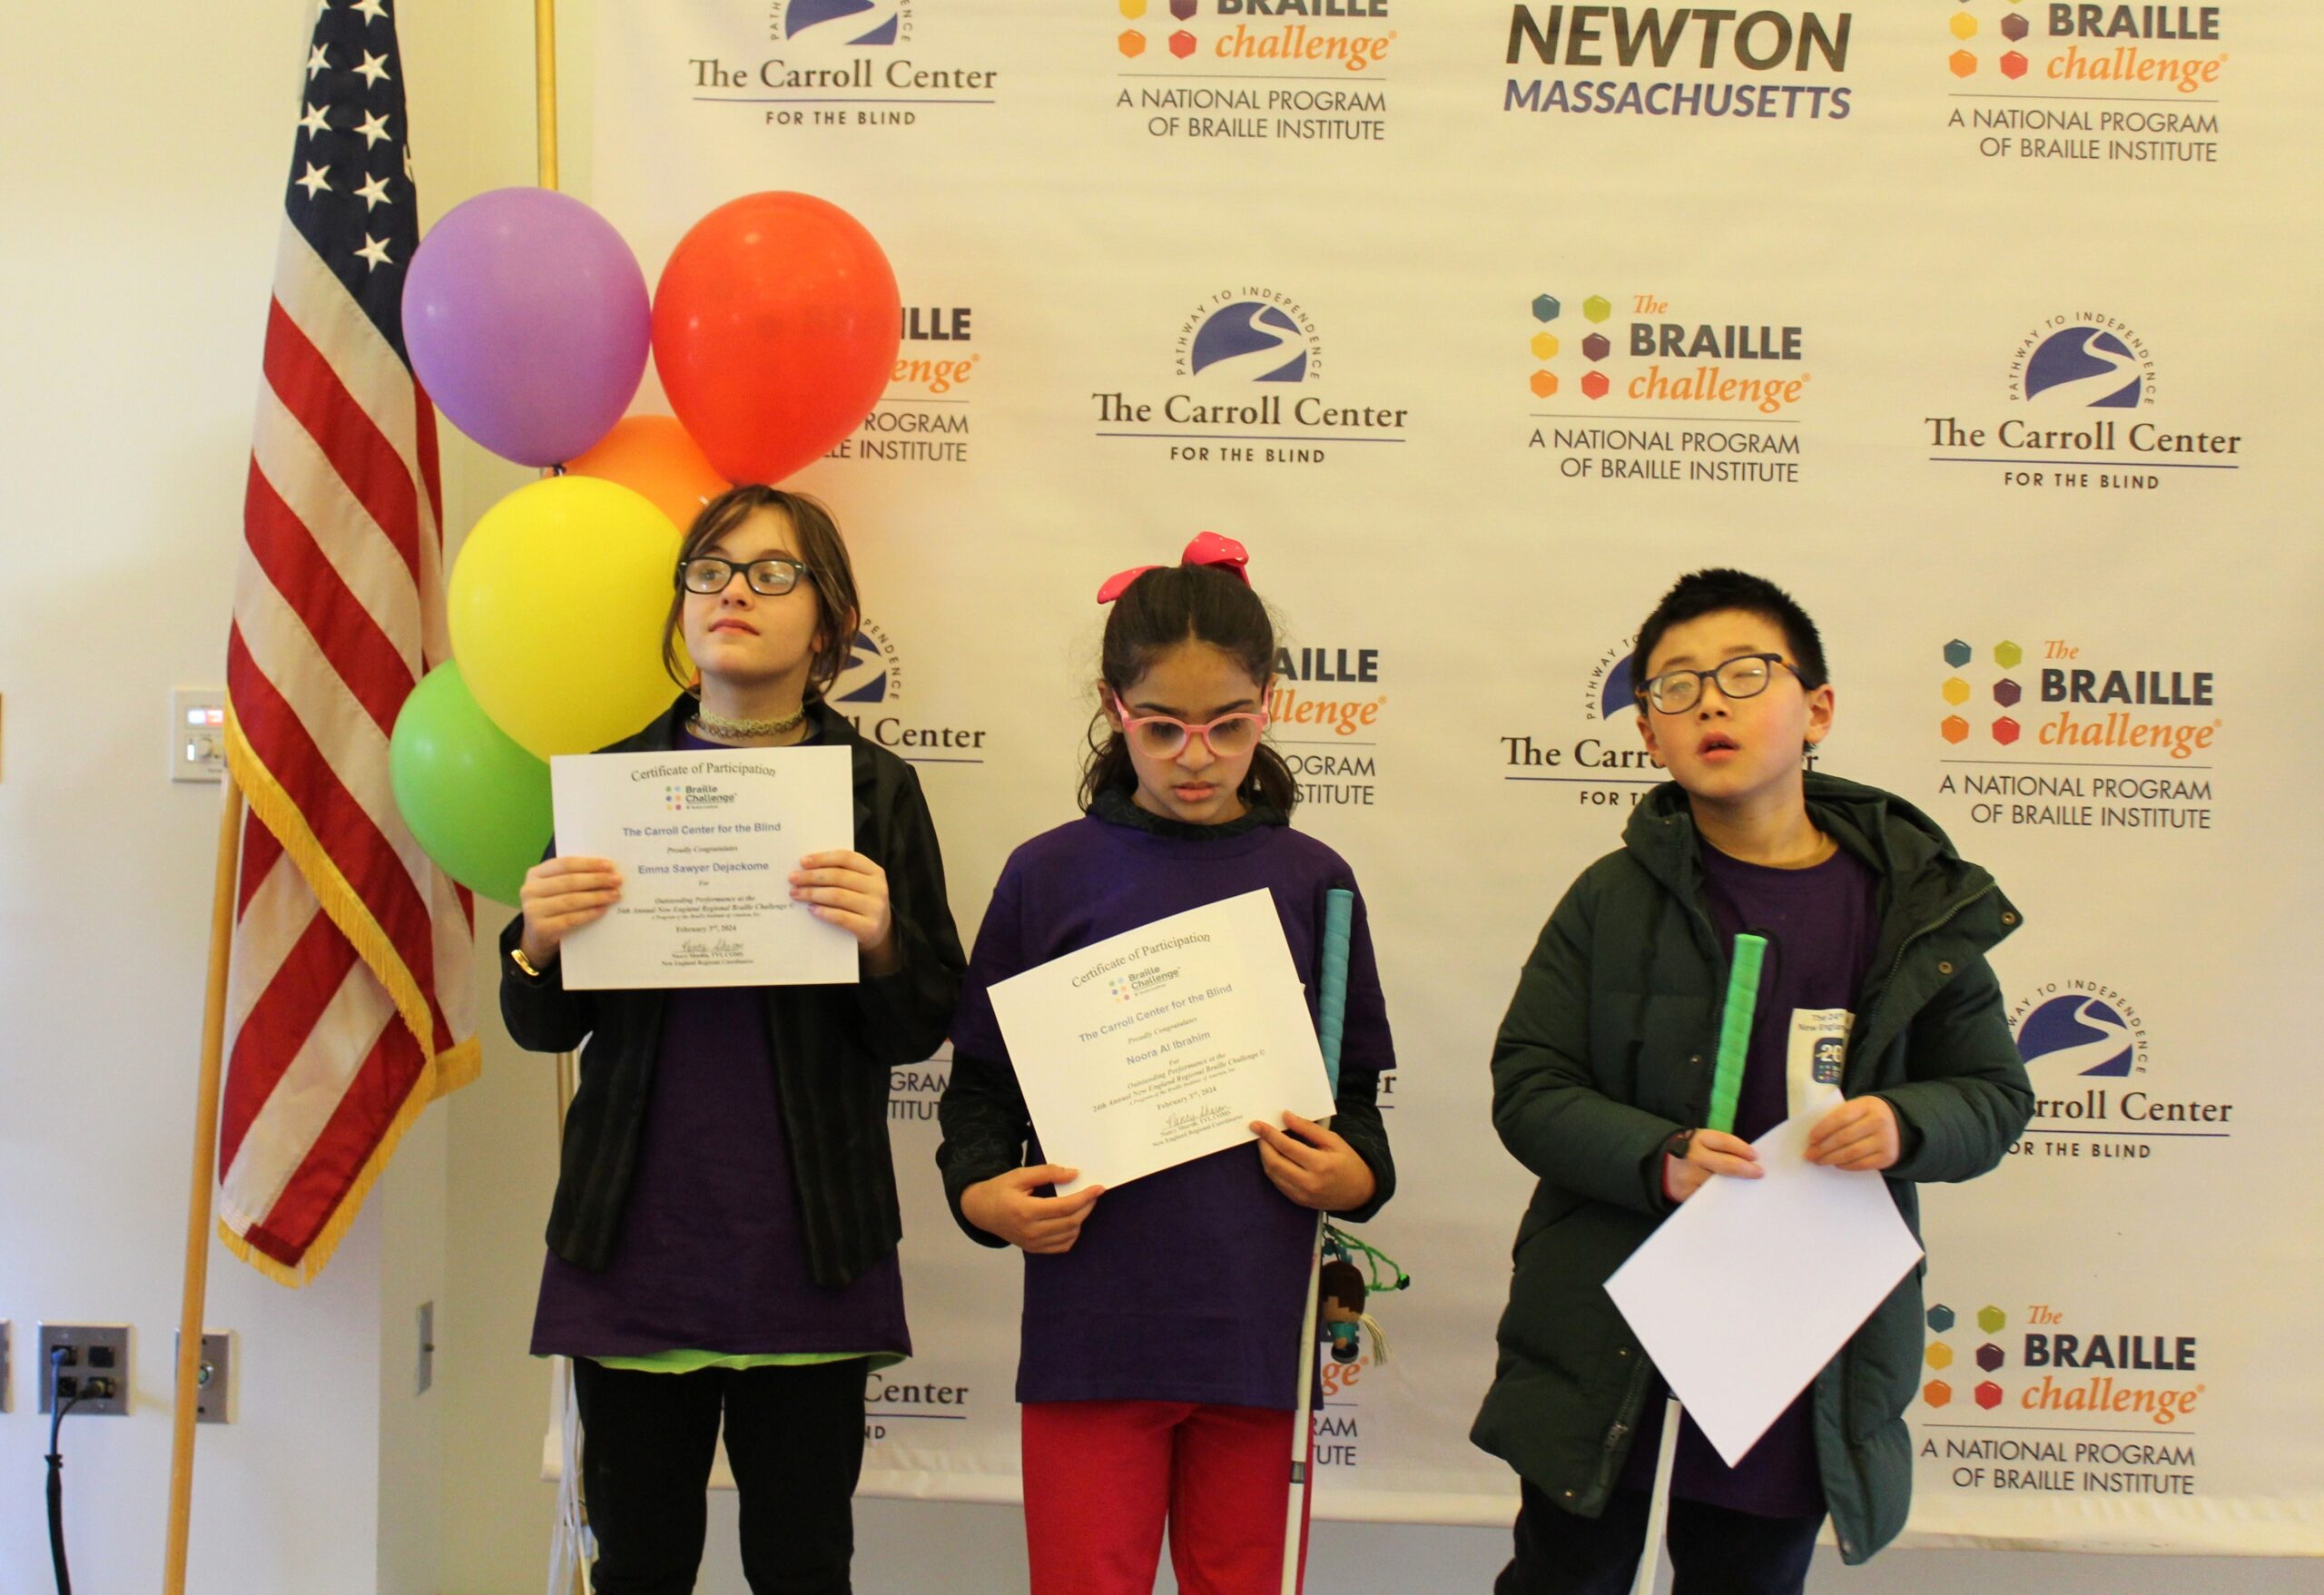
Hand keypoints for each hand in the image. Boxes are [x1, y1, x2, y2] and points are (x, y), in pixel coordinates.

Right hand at [518, 856, 620, 967]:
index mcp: (535, 874)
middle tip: (617, 880)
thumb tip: (607, 871)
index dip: (588, 864)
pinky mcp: (540, 929)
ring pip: (571, 900)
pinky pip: (570, 919)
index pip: (564, 864)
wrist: (538, 938)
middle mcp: (529, 890)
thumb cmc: (554, 907)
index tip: (610, 866)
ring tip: (615, 895)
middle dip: (596, 880)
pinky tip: (603, 910)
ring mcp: (533, 910)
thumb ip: (574, 877)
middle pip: (569, 881)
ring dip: (596, 897)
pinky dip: (589, 914)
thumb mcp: (557, 889)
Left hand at [790, 849, 897, 973]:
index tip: (802, 862)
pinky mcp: (870, 928)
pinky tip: (810, 909)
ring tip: (796, 893)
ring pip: (838, 895)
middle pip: (839, 876)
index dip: (822, 858)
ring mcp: (876, 909)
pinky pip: (841, 917)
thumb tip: (806, 868)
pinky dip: (823, 912)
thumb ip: (839, 873)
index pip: (846, 858)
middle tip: (793, 879)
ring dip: (812, 893)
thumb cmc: (860, 903)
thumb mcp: (857, 884)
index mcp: (875, 871)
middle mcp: (878, 888)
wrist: (878, 932)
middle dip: (812, 876)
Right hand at [960, 1165, 1104, 1253]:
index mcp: (1026, 1211)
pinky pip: (1062, 1246)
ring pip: (1069, 1235)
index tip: (1098, 1188)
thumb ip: (1047, 1173)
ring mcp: (1032, 1243)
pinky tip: (1070, 1221)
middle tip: (1093, 1194)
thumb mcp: (1020, 1175)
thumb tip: (1073, 1174)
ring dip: (1080, 1220)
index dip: (1085, 1197)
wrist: (980, 1211)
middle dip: (1087, 1207)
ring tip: (1081, 1205)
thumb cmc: (1000, 1190)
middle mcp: (1030, 1231)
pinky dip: (1072, 1234)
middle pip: (1070, 1222)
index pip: (1064, 1207)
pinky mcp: (1033, 1249)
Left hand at [1250, 1112, 1376, 1211]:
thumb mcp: (1333, 1140)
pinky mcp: (1298, 1201)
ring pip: (1273, 1174)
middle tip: (1258, 1133)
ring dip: (1265, 1157)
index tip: (1257, 1124)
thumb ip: (1308, 1128)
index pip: (1287, 1147)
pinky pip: (1278, 1183)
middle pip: (1274, 1163)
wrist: (1360, 1192)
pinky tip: (1274, 1158)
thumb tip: (1285, 1116)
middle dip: (1263, 1146)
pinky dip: (1272, 1169)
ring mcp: (1302, 1195)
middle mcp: (1308, 1183)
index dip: (1269, 1134)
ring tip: (1265, 1143)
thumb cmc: (1348, 1162)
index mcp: (1320, 1165)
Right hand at [1662, 1128, 1761, 1203]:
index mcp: (1698, 1138)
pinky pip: (1709, 1196)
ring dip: (1736, 1185)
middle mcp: (1693, 1156)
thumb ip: (1721, 1147)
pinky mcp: (1686, 1192)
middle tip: (1759, 1173)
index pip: (1725, 1142)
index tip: (1755, 1156)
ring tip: (1748, 1186)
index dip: (1743, 1149)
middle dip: (1746, 1169)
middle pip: (1726, 1164)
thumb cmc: (1689, 1151)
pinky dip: (1722, 1196)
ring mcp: (1689, 1176)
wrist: (1659, 1163)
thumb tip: (1749, 1159)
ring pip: (1720, 1183)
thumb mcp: (1700, 1140)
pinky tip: (1731, 1196)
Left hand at [1806, 1096, 1900, 1171]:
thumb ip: (1841, 1116)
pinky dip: (1846, 1165)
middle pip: (1844, 1137)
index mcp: (1868, 1105)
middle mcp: (1878, 1122)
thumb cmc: (1870, 1115)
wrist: (1902, 1123)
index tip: (1810, 1139)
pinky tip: (1836, 1164)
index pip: (1840, 1117)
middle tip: (1810, 1154)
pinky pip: (1862, 1164)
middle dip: (1823, 1148)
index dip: (1823, 1129)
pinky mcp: (1887, 1157)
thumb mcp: (1859, 1107)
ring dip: (1832, 1158)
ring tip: (1819, 1161)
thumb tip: (1816, 1137)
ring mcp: (1885, 1140)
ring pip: (1852, 1152)